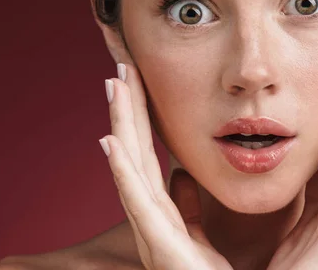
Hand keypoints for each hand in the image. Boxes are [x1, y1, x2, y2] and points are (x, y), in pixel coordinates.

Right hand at [99, 62, 231, 269]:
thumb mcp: (207, 235)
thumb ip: (191, 205)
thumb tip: (183, 176)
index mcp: (166, 215)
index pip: (149, 155)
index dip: (141, 118)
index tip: (137, 81)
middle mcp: (152, 220)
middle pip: (134, 153)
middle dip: (126, 110)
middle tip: (120, 68)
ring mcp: (153, 234)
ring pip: (130, 168)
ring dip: (120, 126)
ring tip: (114, 86)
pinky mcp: (161, 250)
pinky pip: (139, 204)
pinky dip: (122, 172)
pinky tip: (110, 142)